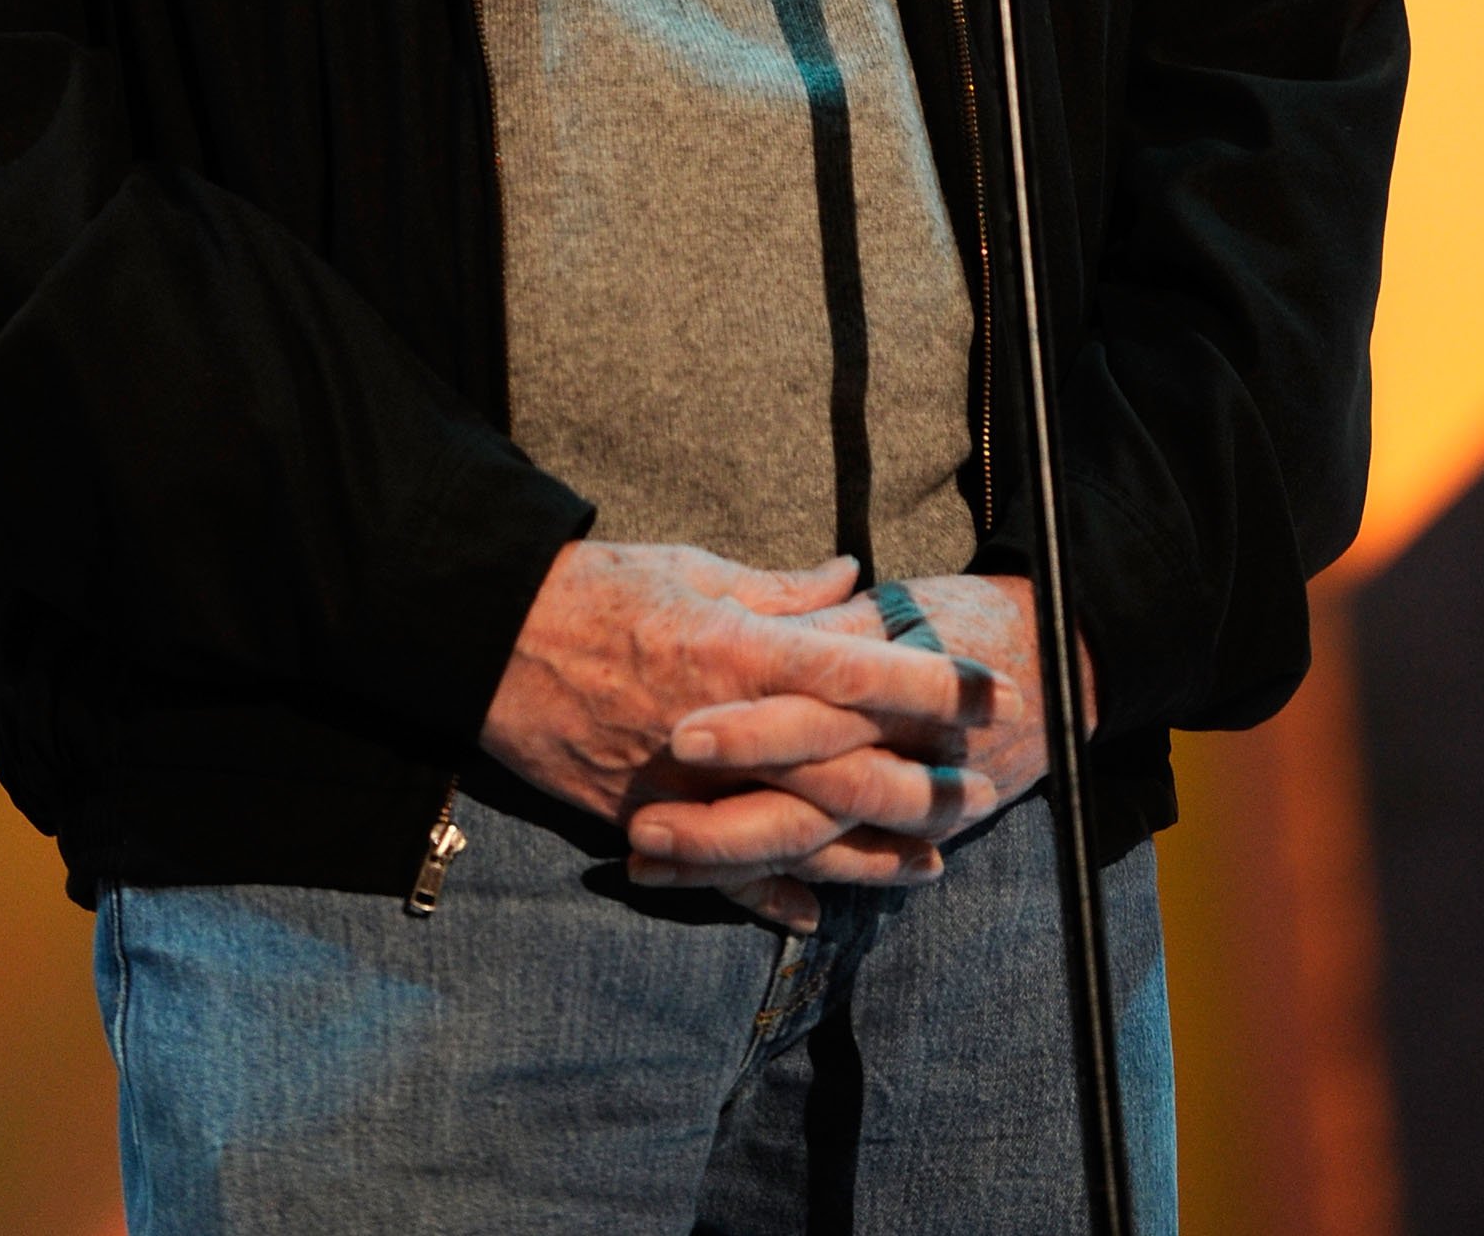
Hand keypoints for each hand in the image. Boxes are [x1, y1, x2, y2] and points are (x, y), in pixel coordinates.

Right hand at [482, 541, 1015, 930]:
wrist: (489, 636)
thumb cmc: (596, 586)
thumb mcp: (693, 568)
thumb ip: (781, 590)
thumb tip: (853, 582)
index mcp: (739, 650)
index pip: (862, 672)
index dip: (936, 685)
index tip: (994, 691)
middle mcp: (724, 727)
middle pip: (849, 770)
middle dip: (927, 785)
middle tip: (984, 789)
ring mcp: (687, 785)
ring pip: (800, 837)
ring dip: (873, 855)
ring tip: (932, 863)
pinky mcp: (646, 818)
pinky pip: (722, 872)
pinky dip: (773, 898)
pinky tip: (819, 915)